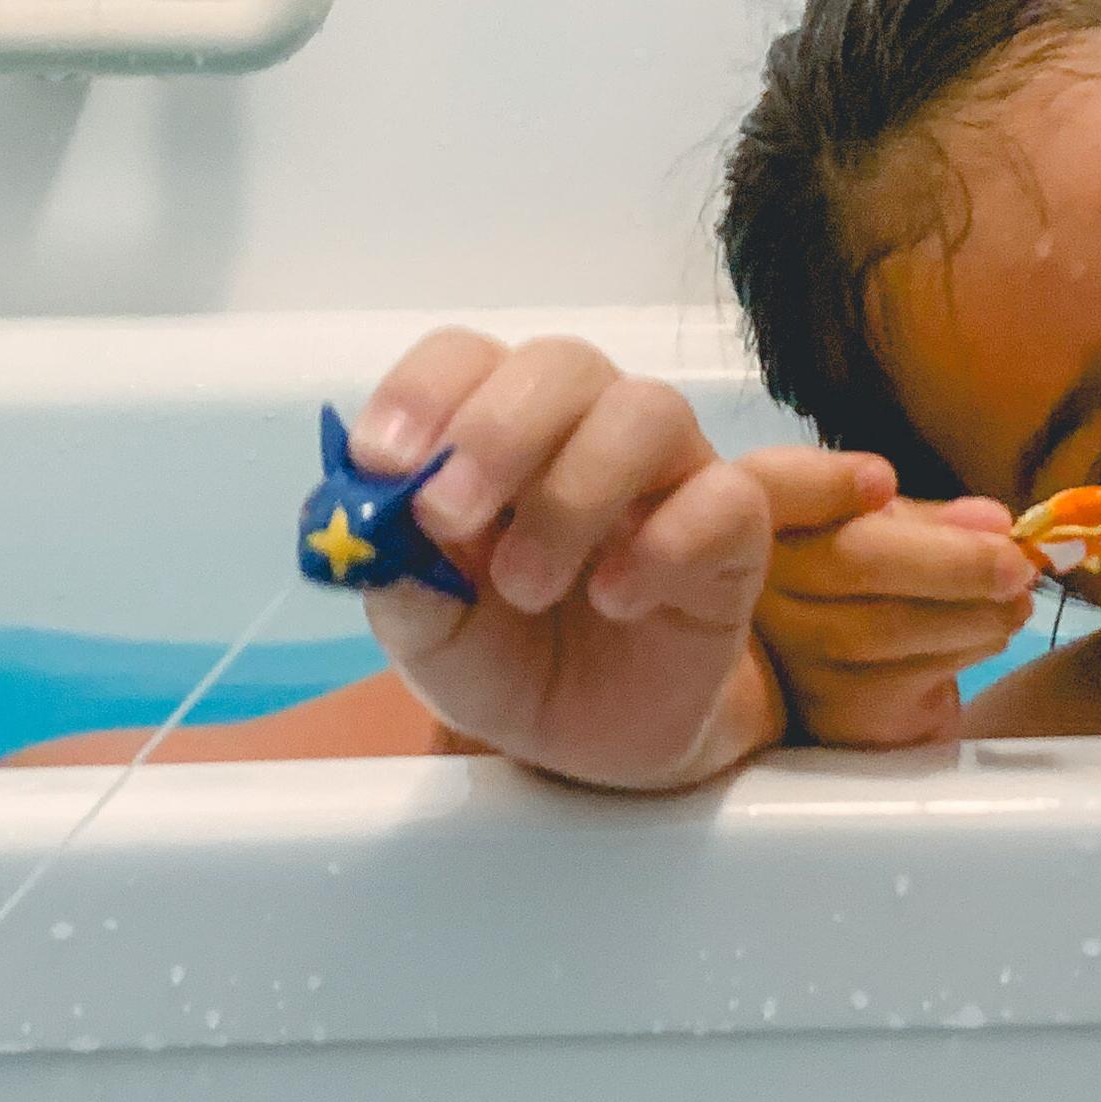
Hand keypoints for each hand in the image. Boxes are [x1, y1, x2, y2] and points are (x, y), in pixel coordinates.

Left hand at [343, 331, 777, 790]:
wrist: (582, 745)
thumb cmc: (500, 655)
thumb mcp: (423, 629)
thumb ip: (396, 570)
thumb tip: (370, 516)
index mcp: (493, 427)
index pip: (464, 356)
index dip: (422, 392)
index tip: (382, 460)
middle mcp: (583, 425)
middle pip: (561, 363)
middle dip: (495, 433)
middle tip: (447, 516)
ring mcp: (665, 472)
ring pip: (647, 412)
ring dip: (573, 493)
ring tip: (524, 586)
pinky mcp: (730, 534)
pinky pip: (725, 499)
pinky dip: (664, 545)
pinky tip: (613, 601)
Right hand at [744, 448, 1048, 745]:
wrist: (855, 688)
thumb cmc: (871, 592)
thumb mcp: (888, 536)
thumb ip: (933, 525)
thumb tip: (995, 522)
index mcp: (766, 522)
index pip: (783, 486)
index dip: (833, 484)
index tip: (897, 486)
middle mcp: (757, 589)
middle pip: (853, 562)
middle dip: (954, 562)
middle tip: (1019, 564)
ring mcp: (786, 656)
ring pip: (886, 628)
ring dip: (973, 613)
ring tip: (1017, 601)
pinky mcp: (828, 712)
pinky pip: (903, 678)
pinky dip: (964, 652)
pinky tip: (990, 636)